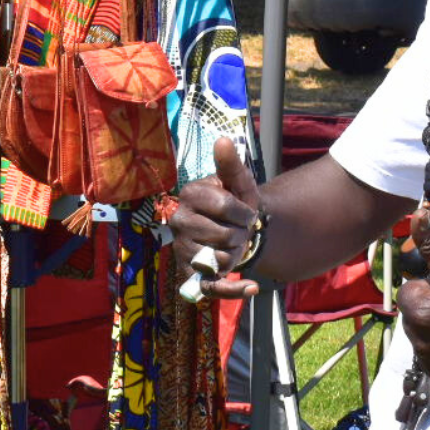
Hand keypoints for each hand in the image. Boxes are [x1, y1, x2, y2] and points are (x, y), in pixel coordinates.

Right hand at [169, 138, 262, 298]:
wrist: (238, 230)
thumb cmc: (236, 203)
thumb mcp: (238, 183)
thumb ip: (230, 164)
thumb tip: (223, 140)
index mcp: (188, 195)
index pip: (224, 206)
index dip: (243, 211)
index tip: (244, 211)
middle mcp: (178, 222)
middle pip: (223, 234)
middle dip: (240, 233)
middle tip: (237, 229)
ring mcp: (182, 249)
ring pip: (221, 258)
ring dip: (237, 253)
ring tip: (232, 245)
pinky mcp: (190, 274)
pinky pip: (210, 286)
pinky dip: (233, 290)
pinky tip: (251, 287)